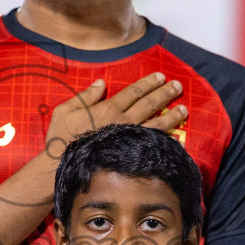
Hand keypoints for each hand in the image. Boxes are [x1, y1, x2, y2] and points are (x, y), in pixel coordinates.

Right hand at [43, 73, 188, 159]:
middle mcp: (122, 121)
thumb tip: (101, 83)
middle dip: (165, 94)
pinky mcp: (130, 155)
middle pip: (149, 104)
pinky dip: (167, 141)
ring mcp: (128, 139)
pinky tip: (177, 138)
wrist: (61, 167)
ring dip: (172, 115)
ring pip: (156, 124)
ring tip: (184, 110)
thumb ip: (84, 96)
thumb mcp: (64, 110)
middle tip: (178, 86)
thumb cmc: (60, 140)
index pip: (133, 92)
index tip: (161, 77)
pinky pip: (153, 145)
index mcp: (107, 108)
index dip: (148, 83)